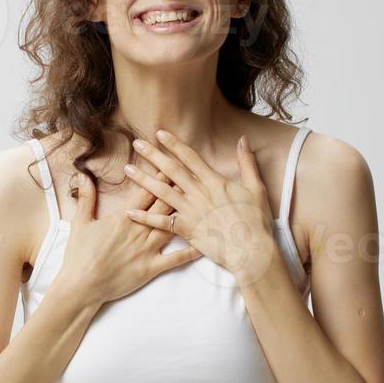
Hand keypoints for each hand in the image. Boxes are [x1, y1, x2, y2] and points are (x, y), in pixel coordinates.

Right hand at [55, 155, 203, 305]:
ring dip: (188, 212)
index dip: (160, 175)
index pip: (146, 191)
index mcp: (124, 217)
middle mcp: (139, 229)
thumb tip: (84, 176)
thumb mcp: (80, 222)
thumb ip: (86, 198)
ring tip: (204, 200)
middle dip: (179, 187)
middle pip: (164, 203)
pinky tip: (206, 242)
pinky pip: (176, 259)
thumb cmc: (79, 255)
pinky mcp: (151, 268)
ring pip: (172, 225)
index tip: (171, 162)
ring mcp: (147, 249)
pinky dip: (192, 251)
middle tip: (194, 174)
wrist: (81, 285)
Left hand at [122, 129, 279, 286]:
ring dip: (143, 180)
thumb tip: (244, 140)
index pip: (189, 157)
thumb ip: (247, 162)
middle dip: (153, 155)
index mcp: (214, 181)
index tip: (159, 133)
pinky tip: (129, 211)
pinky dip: (144, 217)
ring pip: (161, 192)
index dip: (174, 144)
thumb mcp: (255, 187)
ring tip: (127, 170)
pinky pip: (160, 222)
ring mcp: (190, 211)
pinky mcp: (185, 230)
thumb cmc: (255, 220)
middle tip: (137, 143)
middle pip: (171, 170)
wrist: (251, 249)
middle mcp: (198, 193)